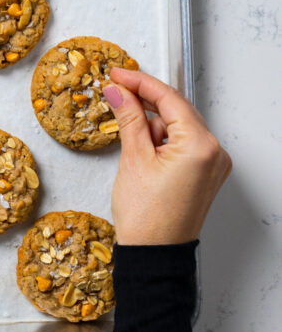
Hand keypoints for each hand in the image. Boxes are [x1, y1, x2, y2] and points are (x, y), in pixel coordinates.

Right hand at [103, 69, 231, 244]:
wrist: (154, 256)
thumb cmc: (146, 217)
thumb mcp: (133, 159)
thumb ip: (129, 118)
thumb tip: (119, 91)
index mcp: (200, 146)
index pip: (169, 99)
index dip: (139, 83)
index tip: (117, 75)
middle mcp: (214, 152)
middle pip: (177, 110)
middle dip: (146, 102)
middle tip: (116, 92)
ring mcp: (213, 164)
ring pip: (178, 127)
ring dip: (153, 126)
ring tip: (133, 150)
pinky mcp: (206, 174)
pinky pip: (184, 144)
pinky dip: (162, 141)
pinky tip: (144, 153)